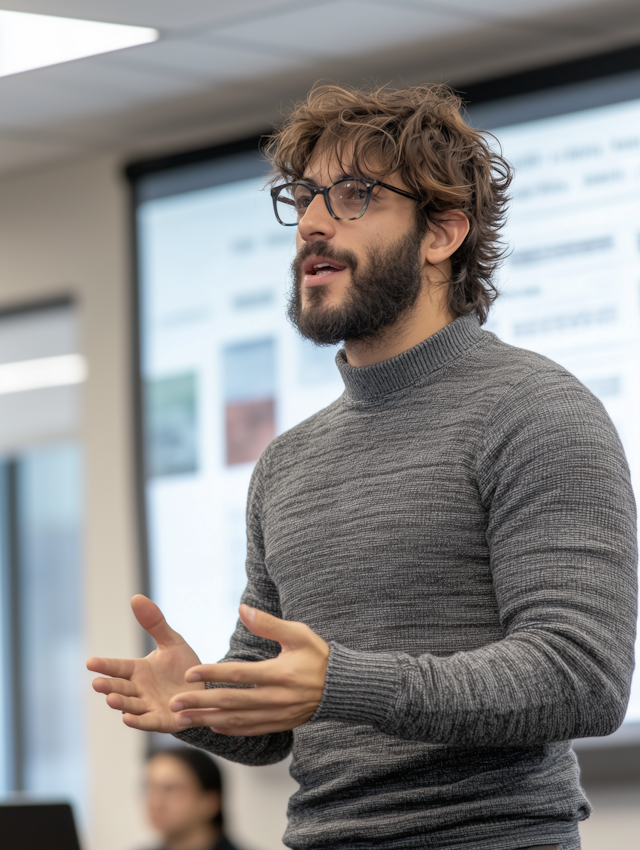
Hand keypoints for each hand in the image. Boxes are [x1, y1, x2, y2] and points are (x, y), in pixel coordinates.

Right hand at [87, 595, 203, 732]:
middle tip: (97, 683)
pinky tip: (128, 718)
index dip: (105, 666)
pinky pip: (148, 722)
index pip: (118, 667)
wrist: (205, 688)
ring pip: (131, 705)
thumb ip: (155, 623)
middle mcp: (139, 690)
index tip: (90, 662)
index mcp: (138, 670)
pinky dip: (138, 721)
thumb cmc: (184, 666)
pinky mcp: (162, 720)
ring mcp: (149, 706)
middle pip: (120, 688)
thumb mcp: (172, 642)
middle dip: (108, 686)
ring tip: (111, 699)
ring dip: (121, 703)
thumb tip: (136, 597)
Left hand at [169, 605, 329, 735]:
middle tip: (174, 702)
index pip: (239, 675)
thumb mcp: (297, 634)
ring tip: (183, 719)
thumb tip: (241, 609)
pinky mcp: (280, 725)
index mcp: (280, 673)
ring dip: (207, 719)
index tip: (189, 674)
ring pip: (237, 720)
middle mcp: (277, 697)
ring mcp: (278, 714)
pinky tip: (211, 725)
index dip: (212, 674)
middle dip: (201, 702)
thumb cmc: (318, 655)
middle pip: (231, 701)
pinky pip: (250, 730)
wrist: (342, 687)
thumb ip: (268, 624)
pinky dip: (229, 729)